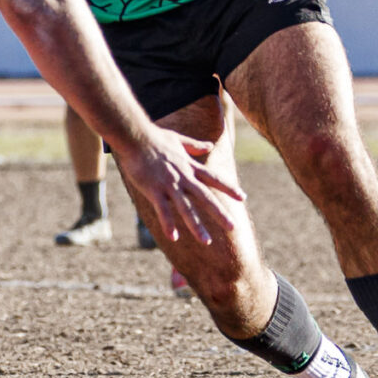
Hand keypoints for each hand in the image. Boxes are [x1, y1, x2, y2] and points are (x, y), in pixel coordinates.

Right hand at [116, 126, 243, 251]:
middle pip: (205, 197)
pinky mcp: (154, 189)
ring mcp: (169, 184)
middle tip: (233, 227)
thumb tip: (209, 146)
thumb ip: (195, 146)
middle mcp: (183, 177)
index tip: (243, 197)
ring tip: (207, 241)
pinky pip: (162, 210)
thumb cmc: (154, 137)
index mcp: (190, 166)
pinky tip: (174, 237)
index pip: (214, 178)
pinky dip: (168, 223)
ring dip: (197, 225)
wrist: (135, 135)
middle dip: (219, 213)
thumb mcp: (178, 139)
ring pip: (186, 208)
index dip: (229, 188)